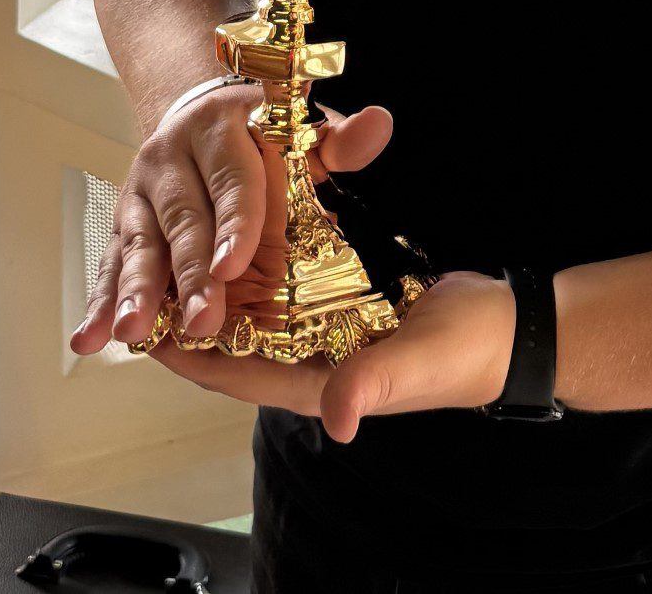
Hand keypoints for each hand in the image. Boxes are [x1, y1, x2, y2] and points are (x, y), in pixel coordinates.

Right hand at [70, 85, 392, 354]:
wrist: (198, 112)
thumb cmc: (262, 133)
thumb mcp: (301, 131)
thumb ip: (339, 141)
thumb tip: (378, 124)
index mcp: (221, 130)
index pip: (231, 179)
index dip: (234, 222)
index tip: (236, 265)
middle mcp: (172, 159)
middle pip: (182, 220)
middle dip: (191, 273)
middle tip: (202, 321)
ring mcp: (142, 192)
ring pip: (139, 244)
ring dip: (135, 291)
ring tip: (132, 334)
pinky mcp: (125, 221)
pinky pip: (112, 262)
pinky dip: (102, 301)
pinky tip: (90, 338)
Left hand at [147, 270, 515, 442]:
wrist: (504, 326)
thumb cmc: (467, 353)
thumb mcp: (421, 362)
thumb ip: (376, 383)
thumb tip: (336, 418)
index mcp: (317, 384)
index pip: (232, 375)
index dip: (184, 354)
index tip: (146, 323)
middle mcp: (309, 358)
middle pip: (231, 341)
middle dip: (192, 314)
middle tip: (156, 270)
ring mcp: (322, 330)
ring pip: (255, 310)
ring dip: (221, 284)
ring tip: (186, 246)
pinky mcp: (338, 302)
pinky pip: (287, 285)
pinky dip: (262, 263)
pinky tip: (244, 232)